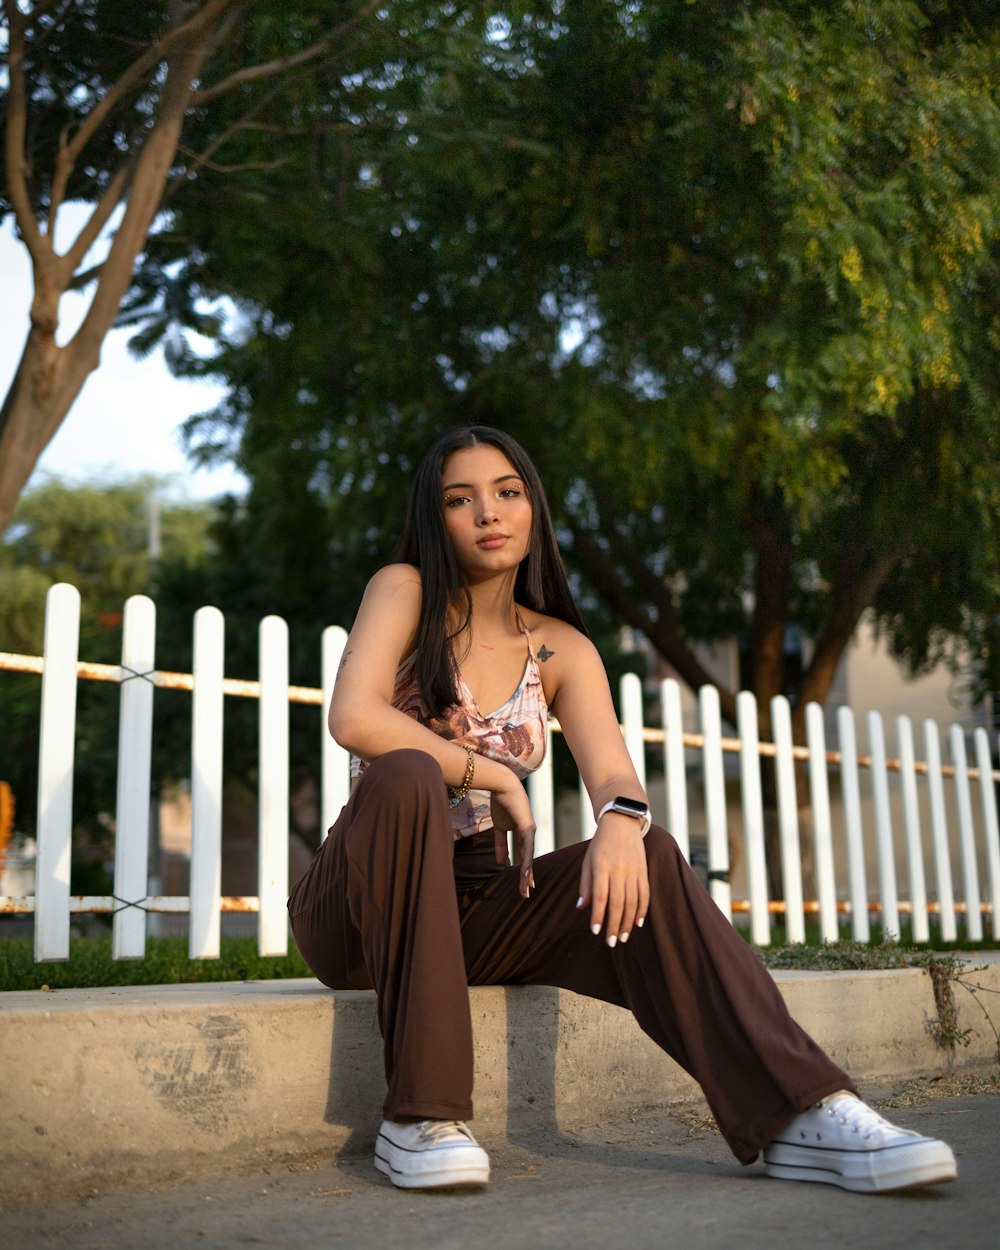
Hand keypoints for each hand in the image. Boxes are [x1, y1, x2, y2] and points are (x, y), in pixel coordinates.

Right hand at [489, 772, 535, 898]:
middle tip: (526, 893)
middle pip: (529, 859)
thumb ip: (500, 844)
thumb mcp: (499, 827)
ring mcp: (530, 831)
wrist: (502, 785)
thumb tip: (502, 862)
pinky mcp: (528, 827)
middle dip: (527, 877)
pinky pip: (527, 848)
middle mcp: (529, 834)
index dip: (524, 870)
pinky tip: (525, 873)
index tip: (524, 884)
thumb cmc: (501, 802)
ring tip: (525, 889)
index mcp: (522, 833)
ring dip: (526, 874)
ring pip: (529, 857)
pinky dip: (526, 861)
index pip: (524, 855)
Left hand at [577, 814, 649, 945]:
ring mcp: (633, 871)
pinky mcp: (644, 871)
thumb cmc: (600, 845)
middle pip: (618, 903)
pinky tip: (638, 922)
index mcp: (602, 867)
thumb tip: (581, 908)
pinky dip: (642, 910)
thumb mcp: (588, 861)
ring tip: (624, 937)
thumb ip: (586, 885)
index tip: (595, 931)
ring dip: (629, 922)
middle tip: (611, 942)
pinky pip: (645, 894)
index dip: (598, 915)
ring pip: (633, 902)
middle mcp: (619, 870)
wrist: (621, 824)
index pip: (600, 896)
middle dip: (615, 925)